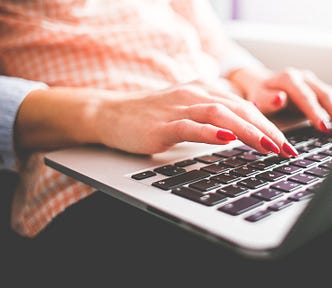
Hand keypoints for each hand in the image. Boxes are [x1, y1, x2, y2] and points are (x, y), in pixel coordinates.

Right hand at [95, 83, 297, 156]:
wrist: (112, 113)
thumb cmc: (151, 116)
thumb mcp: (186, 111)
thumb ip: (210, 117)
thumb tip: (237, 132)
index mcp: (202, 91)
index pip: (242, 106)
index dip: (266, 123)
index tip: (282, 142)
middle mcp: (193, 94)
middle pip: (237, 108)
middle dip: (265, 129)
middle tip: (284, 149)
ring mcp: (177, 108)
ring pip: (218, 114)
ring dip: (245, 131)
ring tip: (266, 146)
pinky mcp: (162, 125)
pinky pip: (189, 126)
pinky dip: (208, 132)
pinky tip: (224, 138)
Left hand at [228, 67, 331, 131]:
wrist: (258, 82)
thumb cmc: (258, 93)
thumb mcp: (257, 97)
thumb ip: (267, 99)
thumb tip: (280, 99)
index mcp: (288, 79)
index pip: (305, 97)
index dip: (315, 112)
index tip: (323, 126)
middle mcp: (303, 77)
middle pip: (322, 94)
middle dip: (331, 111)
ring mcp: (311, 81)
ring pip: (328, 94)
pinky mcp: (315, 88)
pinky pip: (328, 97)